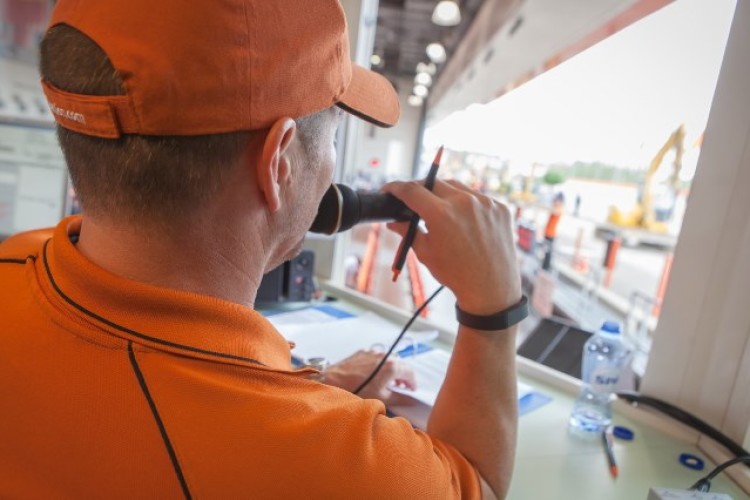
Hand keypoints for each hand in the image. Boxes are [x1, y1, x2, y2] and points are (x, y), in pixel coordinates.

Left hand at [322, 350, 416, 404]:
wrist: (332, 382)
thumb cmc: (357, 391)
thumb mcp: (382, 398)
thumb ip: (401, 399)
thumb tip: (411, 401)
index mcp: (391, 366)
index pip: (410, 372)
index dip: (413, 383)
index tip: (412, 390)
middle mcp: (383, 356)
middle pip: (400, 365)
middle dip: (403, 377)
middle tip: (402, 388)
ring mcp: (372, 352)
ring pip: (388, 360)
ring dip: (391, 371)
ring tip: (388, 383)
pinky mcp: (362, 352)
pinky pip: (376, 358)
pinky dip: (380, 366)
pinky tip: (374, 376)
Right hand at [384, 179, 521, 314]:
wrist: (491, 289)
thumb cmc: (455, 274)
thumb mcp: (425, 253)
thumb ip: (407, 232)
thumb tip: (393, 221)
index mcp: (441, 214)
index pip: (411, 190)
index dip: (396, 187)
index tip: (389, 189)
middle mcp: (464, 202)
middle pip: (434, 183)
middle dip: (420, 189)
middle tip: (413, 199)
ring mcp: (485, 203)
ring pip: (457, 187)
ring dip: (444, 193)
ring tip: (438, 208)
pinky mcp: (501, 208)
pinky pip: (478, 198)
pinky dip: (466, 203)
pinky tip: (463, 218)